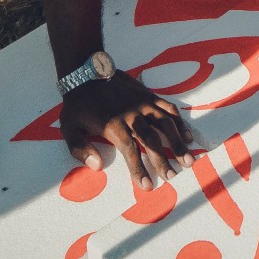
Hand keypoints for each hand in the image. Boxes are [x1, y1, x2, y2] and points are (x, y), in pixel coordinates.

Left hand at [60, 71, 191, 190]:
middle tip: (173, 176)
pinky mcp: (149, 95)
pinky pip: (169, 108)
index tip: (147, 185)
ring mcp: (143, 103)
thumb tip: (96, 166)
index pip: (130, 150)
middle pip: (152, 139)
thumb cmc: (79, 104)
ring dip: (178, 142)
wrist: (87, 72)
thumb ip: (80, 149)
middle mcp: (132, 114)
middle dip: (163, 160)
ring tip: (189, 159)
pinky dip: (179, 122)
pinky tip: (187, 136)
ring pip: (165, 124)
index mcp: (114, 124)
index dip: (139, 168)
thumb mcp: (69, 127)